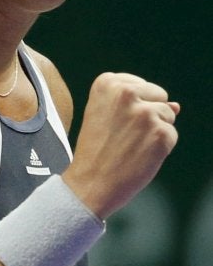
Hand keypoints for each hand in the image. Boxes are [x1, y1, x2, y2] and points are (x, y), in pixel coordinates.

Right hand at [63, 72, 179, 218]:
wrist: (90, 182)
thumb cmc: (96, 149)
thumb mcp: (104, 115)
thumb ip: (138, 102)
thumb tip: (176, 106)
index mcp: (107, 83)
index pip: (141, 85)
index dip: (132, 107)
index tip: (114, 121)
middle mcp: (126, 92)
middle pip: (158, 95)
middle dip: (148, 113)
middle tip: (123, 134)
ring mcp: (144, 113)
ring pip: (167, 115)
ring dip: (154, 131)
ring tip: (130, 145)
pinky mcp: (159, 133)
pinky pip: (171, 135)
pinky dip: (160, 148)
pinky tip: (140, 155)